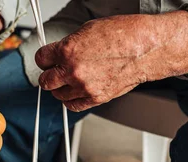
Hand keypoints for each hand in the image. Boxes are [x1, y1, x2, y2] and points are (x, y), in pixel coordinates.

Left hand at [35, 11, 187, 111]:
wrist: (146, 48)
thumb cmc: (124, 35)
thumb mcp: (89, 30)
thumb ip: (70, 45)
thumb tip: (60, 52)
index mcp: (68, 50)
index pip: (41, 59)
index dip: (44, 59)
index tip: (47, 60)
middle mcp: (73, 70)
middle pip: (45, 80)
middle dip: (48, 75)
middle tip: (53, 72)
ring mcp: (84, 86)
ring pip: (58, 95)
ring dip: (60, 88)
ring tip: (67, 82)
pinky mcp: (96, 98)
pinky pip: (73, 106)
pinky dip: (70, 101)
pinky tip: (74, 93)